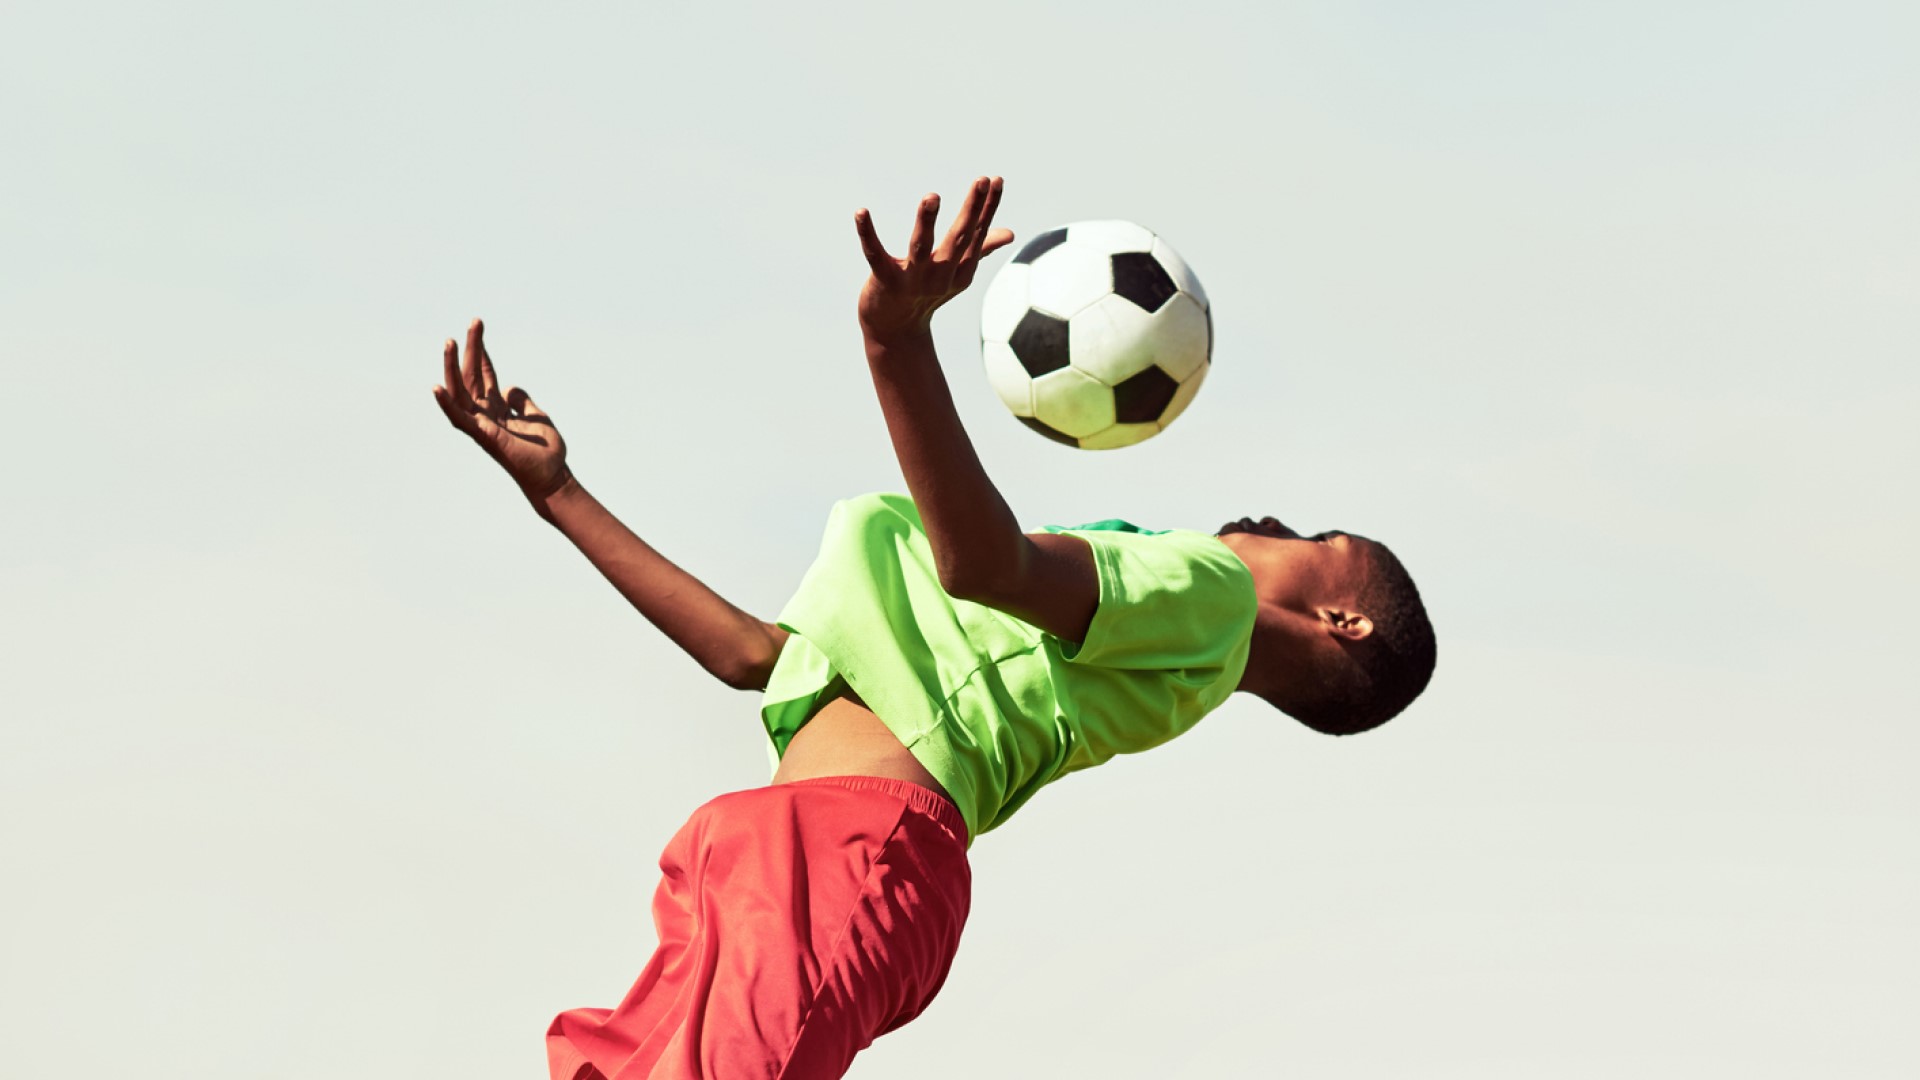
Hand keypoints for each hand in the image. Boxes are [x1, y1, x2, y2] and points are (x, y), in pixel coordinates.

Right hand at [432, 319, 570, 507]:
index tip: (478, 328)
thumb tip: (510, 388)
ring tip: (450, 342)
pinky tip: (437, 387)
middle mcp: (485, 415)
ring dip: (453, 368)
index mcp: (496, 410)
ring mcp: (482, 426)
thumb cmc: (545, 453)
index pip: (484, 375)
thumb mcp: (537, 417)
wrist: (552, 478)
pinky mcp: (484, 437)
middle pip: (471, 377)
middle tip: (475, 322)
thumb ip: (521, 402)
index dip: (481, 352)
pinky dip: (447, 405)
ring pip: (460, 392)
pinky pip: (460, 420)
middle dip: (471, 349)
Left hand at [854, 175, 1013, 345]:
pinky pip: (875, 254)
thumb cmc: (925, 294)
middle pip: (958, 238)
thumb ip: (980, 248)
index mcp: (961, 272)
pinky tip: (861, 212)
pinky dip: (867, 234)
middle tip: (981, 180)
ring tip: (932, 197)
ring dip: (926, 221)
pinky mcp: (885, 282)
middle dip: (971, 208)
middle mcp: (941, 277)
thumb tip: (1010, 233)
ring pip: (920, 246)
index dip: (988, 208)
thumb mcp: (956, 273)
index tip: (996, 179)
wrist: (894, 330)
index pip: (977, 234)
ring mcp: (913, 280)